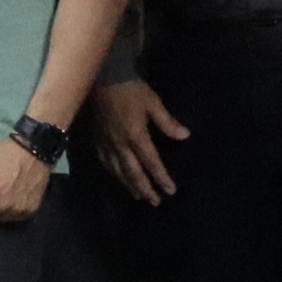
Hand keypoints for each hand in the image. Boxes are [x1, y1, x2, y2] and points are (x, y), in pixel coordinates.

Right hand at [86, 79, 190, 205]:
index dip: (161, 178)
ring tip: (137, 196)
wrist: (102, 79)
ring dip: (128, 185)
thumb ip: (167, 122)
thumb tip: (185, 136)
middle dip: (145, 189)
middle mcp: (120, 145)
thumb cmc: (130, 89)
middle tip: (155, 202)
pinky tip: (116, 177)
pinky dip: (112, 173)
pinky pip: (104, 162)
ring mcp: (106, 144)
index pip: (151, 162)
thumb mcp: (153, 103)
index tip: (170, 191)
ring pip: (117, 171)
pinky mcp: (96, 140)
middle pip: (133, 172)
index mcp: (136, 136)